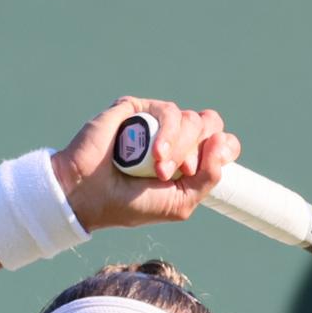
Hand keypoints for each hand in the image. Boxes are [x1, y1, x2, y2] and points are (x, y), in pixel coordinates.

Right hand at [52, 96, 241, 231]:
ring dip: (179, 148)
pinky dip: (167, 133)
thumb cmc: (130, 204)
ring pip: (192, 119)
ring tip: (157, 169)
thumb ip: (208, 179)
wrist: (89, 195)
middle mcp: (175, 137)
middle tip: (172, 173)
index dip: (222, 151)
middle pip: (210, 125)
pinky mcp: (138, 108)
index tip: (197, 171)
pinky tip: (154, 154)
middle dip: (197, 151)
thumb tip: (222, 143)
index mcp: (188, 159)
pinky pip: (168, 110)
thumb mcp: (180, 203)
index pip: (223, 141)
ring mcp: (156, 122)